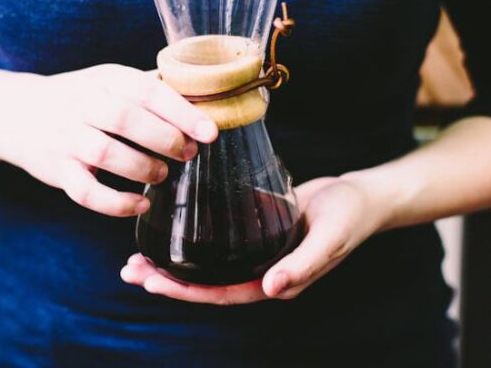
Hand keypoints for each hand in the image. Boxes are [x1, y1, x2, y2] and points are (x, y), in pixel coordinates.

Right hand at [0, 64, 217, 216]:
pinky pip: (85, 192)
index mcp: (105, 78)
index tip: (210, 132)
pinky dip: (116, 203)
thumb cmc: (79, 99)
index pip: (147, 90)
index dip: (182, 113)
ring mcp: (65, 137)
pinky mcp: (56, 170)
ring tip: (161, 173)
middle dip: (165, 139)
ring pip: (105, 154)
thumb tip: (204, 97)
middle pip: (126, 119)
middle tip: (187, 153)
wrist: (16, 112)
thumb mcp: (109, 82)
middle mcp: (82, 104)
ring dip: (142, 167)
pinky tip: (140, 203)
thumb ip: (149, 88)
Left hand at [120, 175, 383, 303]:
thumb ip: (303, 265)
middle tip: (129, 270)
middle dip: (167, 279)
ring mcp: (256, 255)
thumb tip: (271, 289)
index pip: (222, 294)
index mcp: (276, 283)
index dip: (186, 290)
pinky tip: (168, 228)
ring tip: (137, 256)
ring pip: (207, 265)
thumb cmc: (348, 216)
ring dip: (173, 262)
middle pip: (206, 283)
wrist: (361, 196)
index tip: (153, 280)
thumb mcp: (330, 238)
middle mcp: (261, 273)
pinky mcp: (254, 232)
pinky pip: (217, 243)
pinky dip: (191, 240)